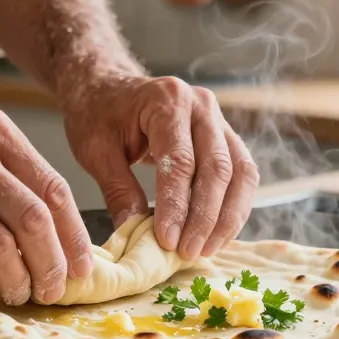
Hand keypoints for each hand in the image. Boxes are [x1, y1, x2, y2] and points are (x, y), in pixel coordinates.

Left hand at [62, 76, 258, 259]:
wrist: (106, 86)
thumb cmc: (97, 113)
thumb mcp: (96, 150)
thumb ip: (118, 190)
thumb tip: (135, 233)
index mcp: (166, 100)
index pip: (180, 160)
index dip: (177, 205)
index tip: (168, 240)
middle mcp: (201, 105)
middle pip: (217, 167)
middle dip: (205, 216)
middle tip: (189, 252)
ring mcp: (218, 119)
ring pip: (240, 172)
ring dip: (227, 216)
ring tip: (207, 249)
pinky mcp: (225, 136)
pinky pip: (242, 174)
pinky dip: (234, 206)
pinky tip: (218, 234)